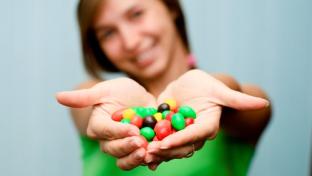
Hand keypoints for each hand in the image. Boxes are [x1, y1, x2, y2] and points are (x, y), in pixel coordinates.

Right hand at [56, 78, 155, 169]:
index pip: (105, 132)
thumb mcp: (104, 90)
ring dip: (137, 159)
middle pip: (114, 149)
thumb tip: (57, 96)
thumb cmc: (120, 91)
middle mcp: (109, 140)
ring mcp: (124, 146)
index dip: (118, 132)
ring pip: (126, 159)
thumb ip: (84, 97)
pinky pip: (142, 160)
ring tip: (149, 153)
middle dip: (128, 147)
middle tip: (141, 142)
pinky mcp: (139, 149)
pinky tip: (156, 161)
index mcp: (98, 126)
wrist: (140, 98)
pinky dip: (150, 162)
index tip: (133, 130)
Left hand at [144, 69, 268, 168]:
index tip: (165, 143)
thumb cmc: (208, 85)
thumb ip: (238, 100)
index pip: (196, 135)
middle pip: (181, 146)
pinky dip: (150, 147)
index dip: (181, 139)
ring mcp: (180, 133)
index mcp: (207, 125)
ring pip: (170, 147)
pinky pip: (160, 141)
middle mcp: (194, 133)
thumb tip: (264, 102)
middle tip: (148, 152)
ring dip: (156, 152)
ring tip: (141, 153)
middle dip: (165, 150)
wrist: (191, 86)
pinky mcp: (168, 130)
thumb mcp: (220, 90)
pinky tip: (140, 152)